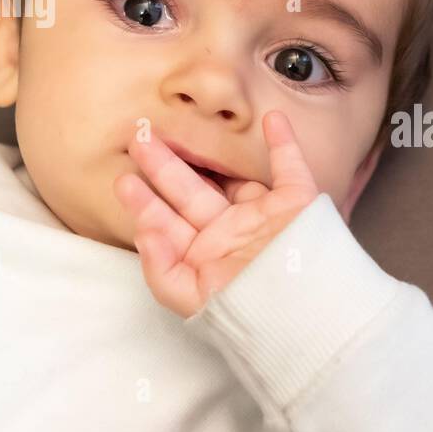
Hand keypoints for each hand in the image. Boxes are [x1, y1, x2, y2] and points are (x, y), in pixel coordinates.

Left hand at [113, 109, 318, 317]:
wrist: (308, 311)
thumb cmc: (250, 311)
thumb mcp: (194, 300)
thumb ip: (162, 270)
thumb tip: (144, 232)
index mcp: (205, 257)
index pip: (169, 224)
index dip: (145, 202)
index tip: (123, 179)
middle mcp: (231, 233)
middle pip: (191, 193)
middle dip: (163, 167)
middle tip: (138, 138)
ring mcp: (263, 217)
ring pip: (231, 177)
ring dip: (208, 152)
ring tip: (178, 126)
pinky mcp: (297, 204)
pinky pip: (290, 167)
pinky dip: (284, 143)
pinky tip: (271, 120)